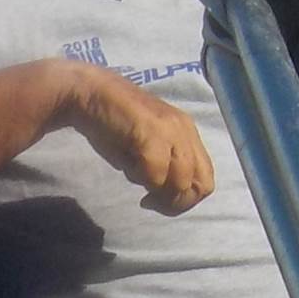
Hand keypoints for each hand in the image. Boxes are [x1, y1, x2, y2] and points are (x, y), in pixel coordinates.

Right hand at [56, 61, 215, 213]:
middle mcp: (185, 131)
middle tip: (152, 202)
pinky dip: (144, 181)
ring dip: (161, 195)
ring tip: (140, 185)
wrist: (92, 94)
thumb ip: (165, 167)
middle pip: (201, 184)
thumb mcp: (149, 148)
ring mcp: (171, 131)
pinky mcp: (151, 134)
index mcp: (188, 133)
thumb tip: (169, 197)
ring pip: (182, 182)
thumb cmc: (115, 124)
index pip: (206, 178)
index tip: (160, 199)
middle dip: (177, 203)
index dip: (186, 198)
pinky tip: (130, 172)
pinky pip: (157, 174)